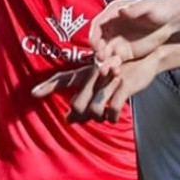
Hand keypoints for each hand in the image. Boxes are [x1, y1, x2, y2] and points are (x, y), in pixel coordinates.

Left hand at [33, 58, 157, 122]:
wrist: (146, 60)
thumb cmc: (119, 74)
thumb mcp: (101, 82)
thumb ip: (85, 98)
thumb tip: (69, 120)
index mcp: (86, 72)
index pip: (63, 78)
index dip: (48, 85)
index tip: (33, 93)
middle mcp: (94, 74)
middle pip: (77, 102)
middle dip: (80, 115)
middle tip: (86, 117)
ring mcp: (108, 80)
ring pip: (93, 109)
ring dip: (97, 117)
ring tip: (103, 115)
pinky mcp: (123, 86)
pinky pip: (111, 110)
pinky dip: (111, 117)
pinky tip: (112, 116)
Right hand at [89, 0, 179, 67]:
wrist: (172, 21)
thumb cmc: (160, 9)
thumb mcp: (150, 6)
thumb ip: (136, 9)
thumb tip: (122, 11)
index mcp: (114, 13)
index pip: (97, 24)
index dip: (94, 33)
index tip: (94, 42)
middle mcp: (111, 28)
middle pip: (98, 40)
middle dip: (97, 50)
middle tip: (101, 58)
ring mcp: (116, 41)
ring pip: (104, 53)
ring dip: (103, 62)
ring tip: (105, 69)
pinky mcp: (123, 53)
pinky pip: (113, 62)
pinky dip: (112, 68)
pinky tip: (116, 72)